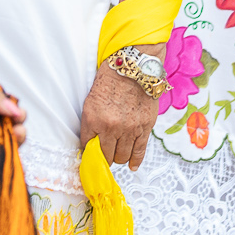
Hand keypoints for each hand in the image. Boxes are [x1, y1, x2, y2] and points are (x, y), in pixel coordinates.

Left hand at [79, 48, 161, 169]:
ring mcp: (130, 128)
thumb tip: (91, 146)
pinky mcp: (145, 127)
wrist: (132, 68)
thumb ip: (91, 125)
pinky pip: (140, 151)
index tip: (90, 158)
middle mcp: (112, 127)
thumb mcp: (90, 103)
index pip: (89, 147)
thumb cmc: (109, 82)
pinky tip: (132, 165)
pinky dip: (136, 161)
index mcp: (94, 120)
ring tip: (117, 155)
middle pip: (107, 156)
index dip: (89, 154)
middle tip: (105, 156)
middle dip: (105, 158)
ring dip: (119, 158)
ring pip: (123, 156)